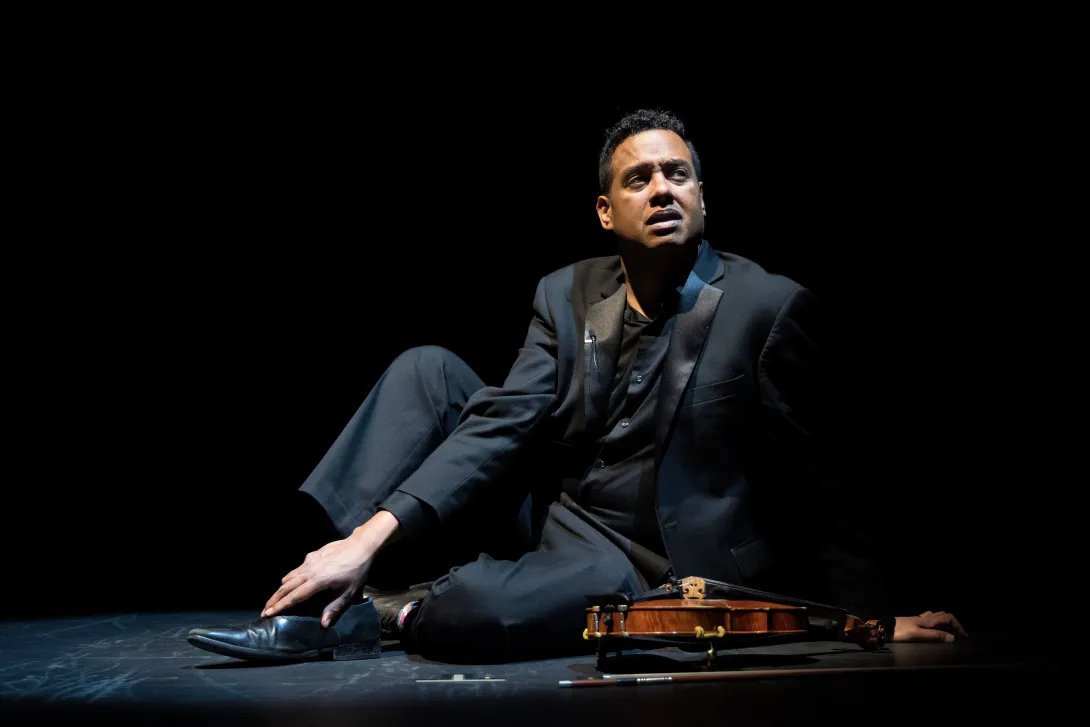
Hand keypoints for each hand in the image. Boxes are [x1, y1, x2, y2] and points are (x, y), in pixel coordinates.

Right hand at [262, 510, 400, 627]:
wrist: (360, 545)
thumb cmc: (357, 570)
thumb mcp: (348, 592)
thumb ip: (334, 608)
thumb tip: (323, 624)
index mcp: (317, 582)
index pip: (294, 597)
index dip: (280, 606)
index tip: (268, 613)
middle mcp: (309, 571)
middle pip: (286, 587)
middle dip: (274, 599)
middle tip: (265, 610)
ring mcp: (309, 561)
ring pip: (289, 576)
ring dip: (280, 589)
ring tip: (275, 599)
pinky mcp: (312, 555)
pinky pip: (297, 569)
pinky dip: (290, 578)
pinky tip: (292, 582)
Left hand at [893, 610, 967, 642]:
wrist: (884, 628)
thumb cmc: (900, 632)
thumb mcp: (918, 635)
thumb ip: (934, 635)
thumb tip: (952, 638)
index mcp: (928, 620)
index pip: (948, 618)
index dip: (958, 625)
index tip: (963, 636)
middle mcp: (925, 617)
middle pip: (944, 615)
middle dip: (954, 623)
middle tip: (959, 634)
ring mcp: (919, 619)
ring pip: (937, 616)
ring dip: (946, 621)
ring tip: (950, 631)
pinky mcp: (914, 622)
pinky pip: (929, 618)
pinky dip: (936, 621)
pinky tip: (934, 627)